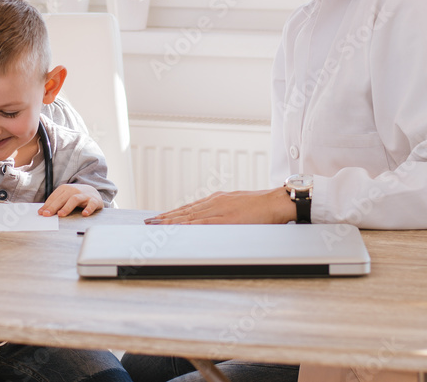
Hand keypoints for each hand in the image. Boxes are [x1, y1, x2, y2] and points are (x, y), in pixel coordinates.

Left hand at [38, 184, 102, 216]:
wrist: (93, 192)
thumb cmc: (76, 196)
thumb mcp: (65, 197)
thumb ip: (55, 203)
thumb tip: (42, 212)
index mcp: (65, 189)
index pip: (54, 197)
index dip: (47, 205)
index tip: (41, 213)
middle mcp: (74, 190)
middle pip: (62, 198)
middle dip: (54, 206)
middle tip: (47, 214)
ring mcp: (84, 195)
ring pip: (74, 199)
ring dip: (67, 207)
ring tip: (61, 214)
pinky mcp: (94, 200)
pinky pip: (91, 204)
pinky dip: (88, 209)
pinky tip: (84, 214)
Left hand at [143, 188, 295, 224]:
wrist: (276, 202)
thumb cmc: (261, 206)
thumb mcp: (239, 205)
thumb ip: (226, 211)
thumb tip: (217, 220)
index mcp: (218, 199)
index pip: (190, 207)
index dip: (173, 212)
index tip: (160, 217)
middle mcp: (214, 202)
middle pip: (185, 210)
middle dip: (166, 216)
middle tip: (149, 222)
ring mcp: (218, 209)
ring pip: (189, 215)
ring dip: (171, 220)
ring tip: (156, 225)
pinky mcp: (225, 217)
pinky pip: (201, 222)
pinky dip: (187, 224)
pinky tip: (176, 227)